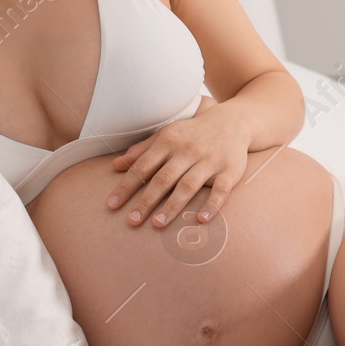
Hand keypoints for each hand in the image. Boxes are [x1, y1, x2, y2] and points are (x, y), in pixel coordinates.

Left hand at [108, 97, 248, 227]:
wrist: (232, 121)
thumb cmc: (192, 133)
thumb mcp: (166, 135)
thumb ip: (141, 151)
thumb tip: (115, 166)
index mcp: (169, 142)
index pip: (143, 166)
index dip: (126, 186)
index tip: (112, 205)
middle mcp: (188, 151)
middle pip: (164, 178)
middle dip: (146, 200)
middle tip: (132, 221)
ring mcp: (210, 161)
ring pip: (189, 185)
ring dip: (173, 205)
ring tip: (158, 224)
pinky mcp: (230, 170)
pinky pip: (221, 190)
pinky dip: (212, 205)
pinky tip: (201, 220)